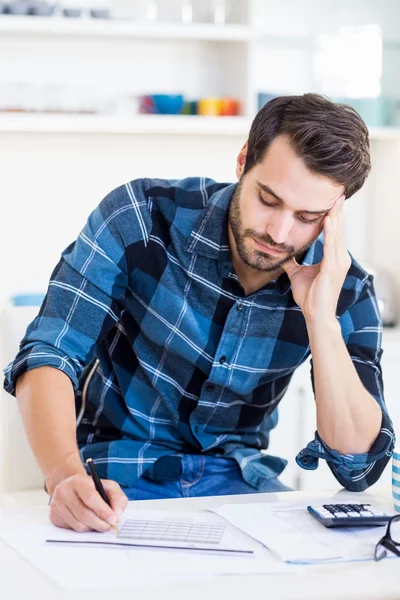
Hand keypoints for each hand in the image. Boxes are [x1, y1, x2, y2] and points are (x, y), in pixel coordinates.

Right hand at [49, 474, 127, 532]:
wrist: (72, 487)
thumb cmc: (93, 488)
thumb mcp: (109, 487)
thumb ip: (118, 499)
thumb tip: (117, 515)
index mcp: (78, 481)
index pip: (90, 498)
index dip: (103, 510)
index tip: (113, 519)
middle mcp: (64, 491)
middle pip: (84, 514)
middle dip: (100, 523)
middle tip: (109, 526)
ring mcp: (56, 504)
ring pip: (78, 525)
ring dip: (92, 528)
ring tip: (99, 523)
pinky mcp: (54, 516)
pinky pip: (71, 529)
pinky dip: (83, 529)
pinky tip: (87, 521)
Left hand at [282, 195, 350, 323]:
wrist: (315, 314)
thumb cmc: (310, 296)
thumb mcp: (297, 274)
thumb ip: (291, 262)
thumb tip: (282, 254)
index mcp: (333, 258)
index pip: (334, 233)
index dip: (333, 217)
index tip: (331, 202)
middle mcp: (340, 258)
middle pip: (339, 230)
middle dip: (337, 212)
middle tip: (337, 194)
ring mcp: (339, 263)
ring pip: (337, 235)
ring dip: (334, 218)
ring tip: (333, 202)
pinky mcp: (334, 269)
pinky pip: (332, 247)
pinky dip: (330, 233)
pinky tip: (327, 221)